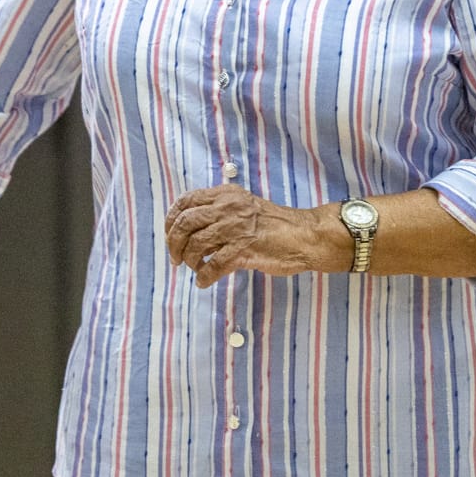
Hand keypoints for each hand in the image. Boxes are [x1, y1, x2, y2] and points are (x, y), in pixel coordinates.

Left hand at [165, 185, 330, 287]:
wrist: (304, 235)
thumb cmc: (275, 224)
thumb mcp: (245, 206)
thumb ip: (220, 211)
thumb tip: (191, 229)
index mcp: (226, 195)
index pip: (186, 201)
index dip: (171, 220)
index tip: (171, 236)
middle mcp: (228, 208)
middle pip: (185, 223)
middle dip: (174, 244)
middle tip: (177, 258)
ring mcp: (236, 229)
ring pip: (195, 245)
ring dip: (190, 262)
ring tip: (196, 269)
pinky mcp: (243, 250)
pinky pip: (212, 266)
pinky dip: (204, 277)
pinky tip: (205, 281)